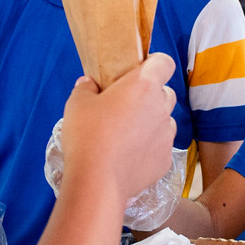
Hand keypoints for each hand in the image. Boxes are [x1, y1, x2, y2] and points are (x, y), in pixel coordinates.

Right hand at [58, 53, 176, 205]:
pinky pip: (160, 146)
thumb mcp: (77, 104)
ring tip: (126, 134)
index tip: (138, 71)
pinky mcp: (166, 159)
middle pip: (165, 92)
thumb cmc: (87, 136)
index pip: (164, 62)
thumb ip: (86, 88)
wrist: (98, 181)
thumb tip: (89, 84)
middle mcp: (161, 107)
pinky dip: (149, 147)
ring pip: (164, 120)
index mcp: (144, 85)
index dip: (154, 63)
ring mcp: (167, 134)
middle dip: (150, 95)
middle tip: (126, 105)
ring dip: (151, 121)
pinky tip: (129, 155)